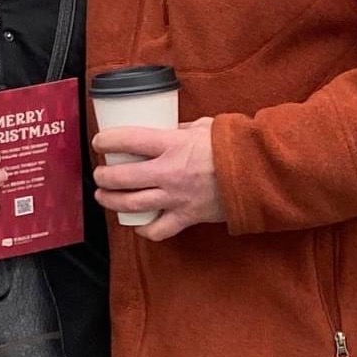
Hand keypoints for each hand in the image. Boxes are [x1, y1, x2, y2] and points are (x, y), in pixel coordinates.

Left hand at [93, 117, 222, 241]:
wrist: (257, 174)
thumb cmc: (232, 147)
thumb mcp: (203, 127)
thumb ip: (180, 129)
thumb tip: (164, 129)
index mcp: (172, 145)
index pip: (128, 140)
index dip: (107, 141)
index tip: (99, 142)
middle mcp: (168, 173)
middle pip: (122, 177)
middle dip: (103, 177)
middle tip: (99, 174)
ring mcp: (175, 198)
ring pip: (132, 204)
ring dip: (112, 201)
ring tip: (104, 197)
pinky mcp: (186, 217)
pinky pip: (158, 230)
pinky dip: (144, 230)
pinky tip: (138, 224)